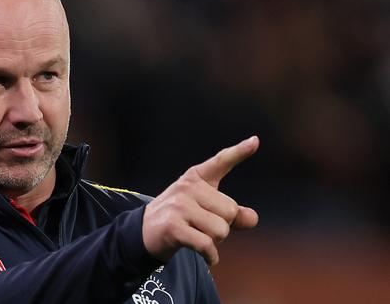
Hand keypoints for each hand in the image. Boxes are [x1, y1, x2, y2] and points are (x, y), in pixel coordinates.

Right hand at [142, 136, 259, 264]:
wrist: (143, 232)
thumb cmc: (180, 219)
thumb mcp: (205, 211)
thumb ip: (232, 214)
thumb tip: (252, 218)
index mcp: (196, 178)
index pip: (221, 162)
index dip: (239, 152)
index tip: (255, 141)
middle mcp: (187, 187)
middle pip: (230, 211)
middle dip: (223, 227)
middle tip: (202, 228)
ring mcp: (178, 206)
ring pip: (220, 230)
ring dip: (215, 242)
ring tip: (198, 237)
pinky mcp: (173, 226)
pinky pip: (206, 244)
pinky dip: (210, 255)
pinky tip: (207, 257)